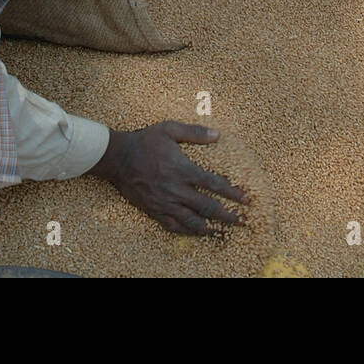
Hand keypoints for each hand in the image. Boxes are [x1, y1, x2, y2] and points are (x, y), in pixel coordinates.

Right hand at [88, 122, 248, 234]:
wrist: (118, 158)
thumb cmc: (145, 141)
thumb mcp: (169, 129)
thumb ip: (194, 133)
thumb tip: (218, 134)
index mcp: (183, 169)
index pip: (214, 184)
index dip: (232, 193)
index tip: (246, 200)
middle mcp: (176, 189)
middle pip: (207, 207)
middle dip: (228, 215)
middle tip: (243, 221)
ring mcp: (165, 203)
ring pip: (192, 221)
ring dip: (211, 228)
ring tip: (224, 232)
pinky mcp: (154, 210)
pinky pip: (173, 226)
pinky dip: (187, 232)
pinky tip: (197, 233)